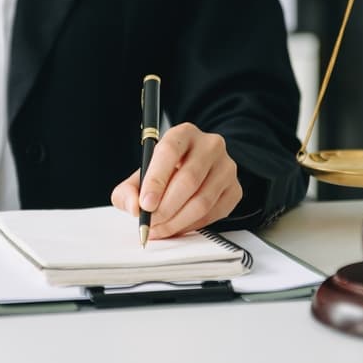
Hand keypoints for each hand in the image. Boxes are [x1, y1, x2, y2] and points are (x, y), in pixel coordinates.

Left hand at [110, 122, 241, 239]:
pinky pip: (214, 213)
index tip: (145, 204)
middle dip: (166, 207)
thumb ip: (127, 191)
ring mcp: (226, 167)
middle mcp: (209, 145)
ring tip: (160, 228)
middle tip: (151, 222)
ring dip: (177, 221)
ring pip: (202, 200)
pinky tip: (178, 226)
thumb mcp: (140, 176)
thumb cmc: (165, 173)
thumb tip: (133, 207)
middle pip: (189, 179)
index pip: (169, 152)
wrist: (194, 172)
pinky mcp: (235, 189)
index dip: (156, 180)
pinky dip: (192, 225)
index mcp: (183, 134)